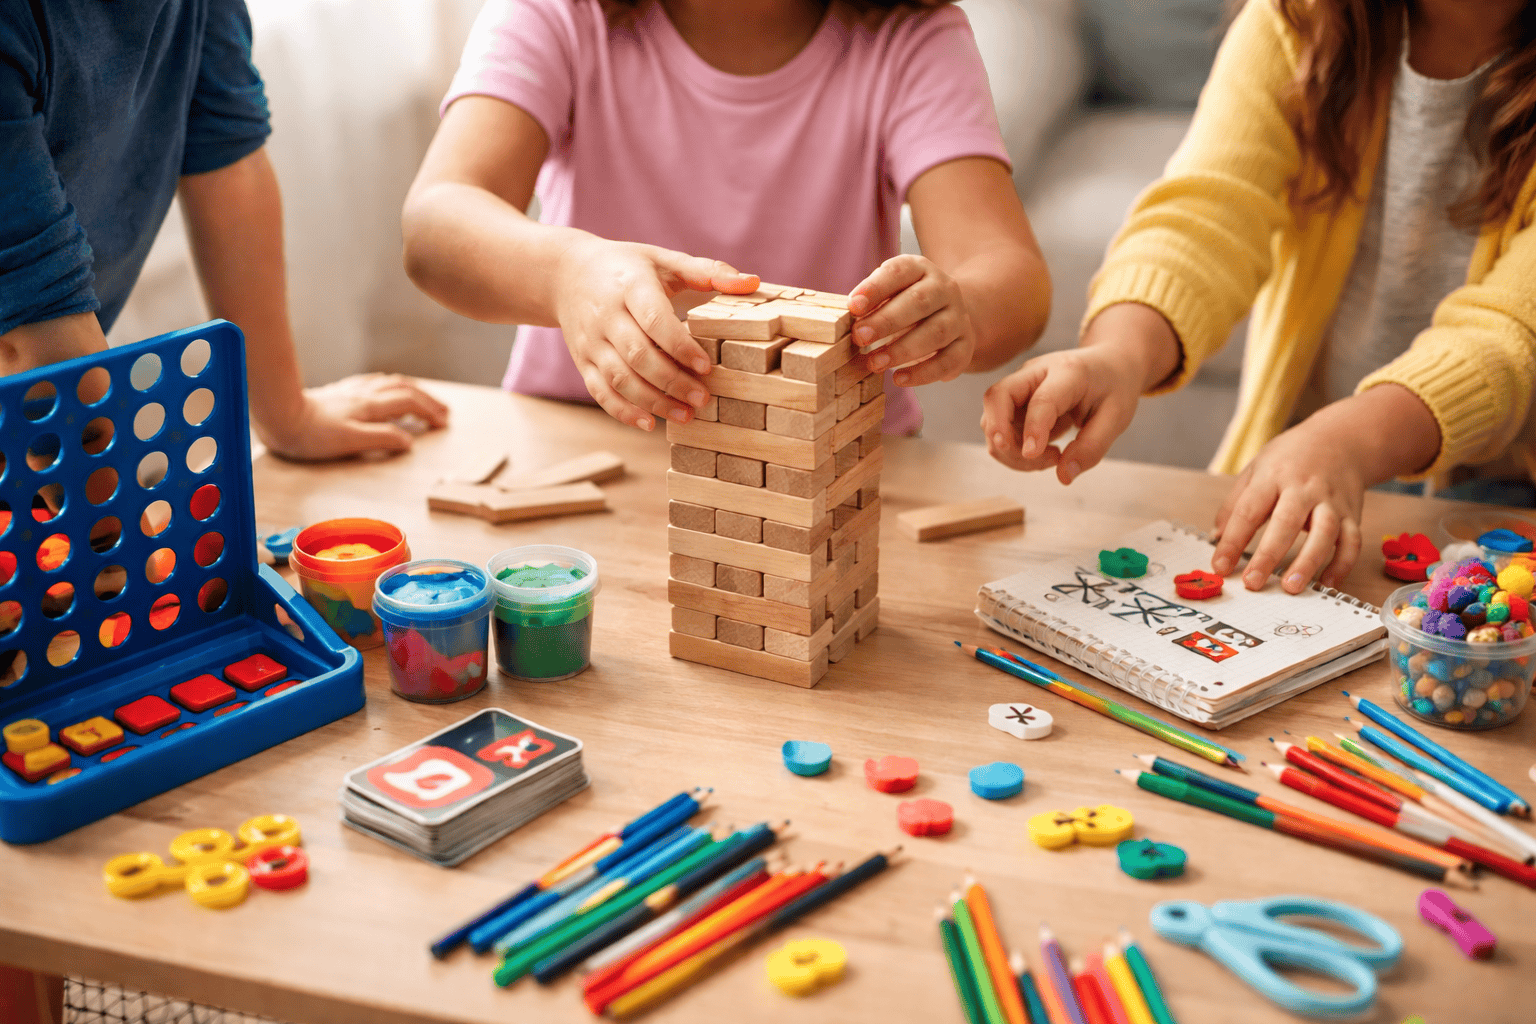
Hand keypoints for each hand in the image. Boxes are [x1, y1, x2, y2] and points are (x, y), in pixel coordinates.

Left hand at [258, 373, 448, 460]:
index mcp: (369, 407)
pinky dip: (387, 384)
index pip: (408, 403)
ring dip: (410, 389)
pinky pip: (371, 382)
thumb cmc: (311, 435)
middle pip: (403, 389)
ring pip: (388, 383)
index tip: (443, 423)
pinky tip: (384, 386)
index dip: (429, 411)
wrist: (278, 416)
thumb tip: (409, 441)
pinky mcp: (337, 393)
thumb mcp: (350, 442)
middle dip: (426, 399)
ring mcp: (350, 392)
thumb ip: (382, 439)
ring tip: (421, 396)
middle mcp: (363, 395)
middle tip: (443, 412)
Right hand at [553, 239, 757, 429]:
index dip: (681, 347)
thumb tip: (752, 283)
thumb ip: (707, 271)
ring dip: (653, 402)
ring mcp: (591, 342)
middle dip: (672, 382)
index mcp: (629, 286)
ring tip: (685, 416)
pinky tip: (650, 423)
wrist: (565, 274)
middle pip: (638, 356)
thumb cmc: (626, 267)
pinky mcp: (582, 361)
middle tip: (703, 399)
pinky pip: (600, 392)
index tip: (706, 367)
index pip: (654, 321)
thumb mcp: (663, 259)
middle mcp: (605, 316)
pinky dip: (623, 412)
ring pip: (619, 379)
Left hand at [849, 255, 972, 385]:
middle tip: (860, 337)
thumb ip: (871, 302)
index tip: (853, 306)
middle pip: (919, 302)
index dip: (875, 288)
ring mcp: (958, 317)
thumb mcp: (889, 293)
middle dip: (886, 321)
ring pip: (936, 332)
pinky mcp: (965, 345)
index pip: (899, 272)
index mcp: (921, 269)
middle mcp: (944, 289)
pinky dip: (923, 373)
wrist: (949, 314)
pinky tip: (899, 379)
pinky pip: (948, 361)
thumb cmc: (906, 304)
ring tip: (875, 363)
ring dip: (902, 350)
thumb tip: (851, 316)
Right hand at [979, 348, 1141, 482]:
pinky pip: (1000, 429)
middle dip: (999, 432)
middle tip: (1026, 458)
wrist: (1108, 364)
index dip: (1033, 428)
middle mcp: (1036, 372)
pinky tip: (1042, 453)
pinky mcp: (1014, 400)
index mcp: (1068, 371)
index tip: (1031, 455)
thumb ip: (1092, 447)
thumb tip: (1064, 476)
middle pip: (997, 396)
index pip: (1041, 400)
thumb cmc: (1113, 388)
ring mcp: (1020, 384)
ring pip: (992, 418)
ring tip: (1050, 459)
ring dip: (1010, 449)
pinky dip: (1014, 450)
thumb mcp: (1117, 417)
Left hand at [1211, 417, 1366, 593]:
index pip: (1248, 511)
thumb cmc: (1292, 458)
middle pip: (1286, 522)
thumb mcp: (1255, 469)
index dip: (1232, 540)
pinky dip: (1342, 564)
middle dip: (1268, 555)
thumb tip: (1215, 538)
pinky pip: (1351, 541)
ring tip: (1291, 587)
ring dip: (1308, 562)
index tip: (1220, 566)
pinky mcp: (1352, 514)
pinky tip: (1327, 583)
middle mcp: (1303, 488)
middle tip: (1252, 582)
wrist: (1341, 439)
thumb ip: (1234, 504)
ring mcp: (1330, 502)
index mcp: (1272, 476)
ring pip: (1324, 533)